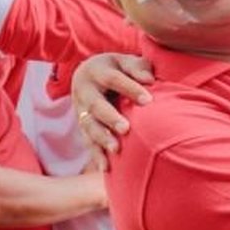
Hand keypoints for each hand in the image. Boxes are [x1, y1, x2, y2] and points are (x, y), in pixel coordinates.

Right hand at [73, 53, 153, 168]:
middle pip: (95, 105)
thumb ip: (138, 68)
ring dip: (101, 138)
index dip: (131, 89)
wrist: (89, 74)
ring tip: (116, 150)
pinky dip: (96, 155)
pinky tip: (106, 168)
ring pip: (88, 125)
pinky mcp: (81, 125)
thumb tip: (149, 80)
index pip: (114, 79)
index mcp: (97, 70)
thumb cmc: (118, 68)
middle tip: (126, 129)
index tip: (148, 101)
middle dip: (110, 117)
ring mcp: (80, 109)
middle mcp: (84, 90)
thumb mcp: (126, 61)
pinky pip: (86, 141)